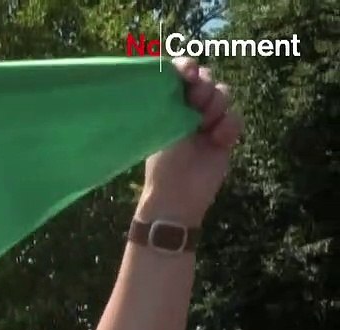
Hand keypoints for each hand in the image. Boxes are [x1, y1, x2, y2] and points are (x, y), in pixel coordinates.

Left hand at [136, 58, 241, 227]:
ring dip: (216, 107)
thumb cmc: (162, 164)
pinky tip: (218, 141)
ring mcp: (209, 120)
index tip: (189, 73)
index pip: (180, 73)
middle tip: (196, 104)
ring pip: (224, 94)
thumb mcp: (162, 128)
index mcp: (168, 103)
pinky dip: (230, 127)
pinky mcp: (226, 135)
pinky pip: (236, 118)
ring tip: (205, 127)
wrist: (179, 194)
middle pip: (207, 79)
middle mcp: (188, 108)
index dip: (187, 67)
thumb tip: (174, 73)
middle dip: (204, 87)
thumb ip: (169, 101)